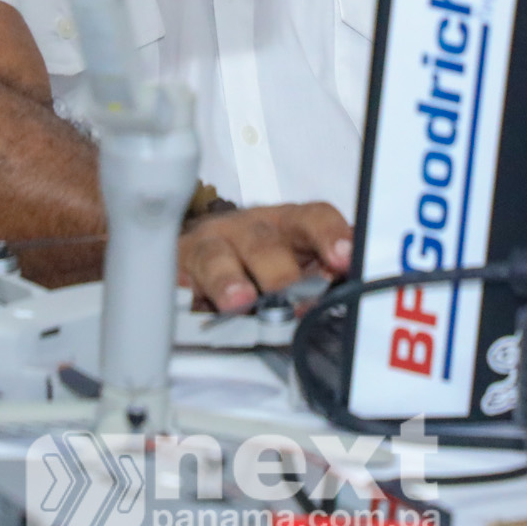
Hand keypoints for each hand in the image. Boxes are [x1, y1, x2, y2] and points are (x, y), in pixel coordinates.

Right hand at [178, 201, 351, 312]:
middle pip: (263, 241)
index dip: (329, 234)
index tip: (344, 258)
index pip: (312, 218)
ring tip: (239, 302)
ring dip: (229, 280)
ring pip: (216, 257)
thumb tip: (349, 295)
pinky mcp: (176, 270)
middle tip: (296, 301)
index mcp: (285, 224)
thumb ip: (322, 277)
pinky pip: (177, 281)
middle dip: (281, 271)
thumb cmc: (256, 261)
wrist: (197, 255)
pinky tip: (191, 307)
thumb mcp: (295, 263)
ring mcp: (208, 247)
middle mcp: (246, 229)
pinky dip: (184, 294)